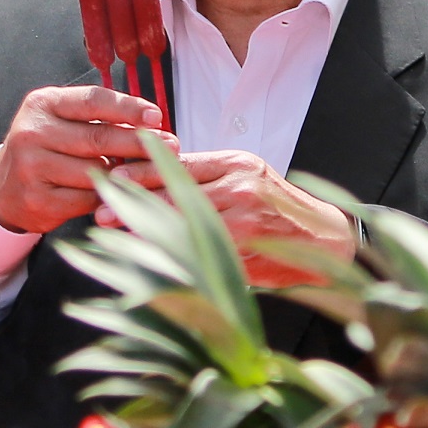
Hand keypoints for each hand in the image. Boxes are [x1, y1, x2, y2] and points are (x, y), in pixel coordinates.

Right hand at [0, 84, 172, 235]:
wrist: (3, 187)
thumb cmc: (47, 145)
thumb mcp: (62, 118)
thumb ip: (97, 116)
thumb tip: (153, 121)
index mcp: (43, 104)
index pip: (93, 101)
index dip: (128, 108)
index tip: (158, 116)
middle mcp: (32, 132)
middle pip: (98, 138)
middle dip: (139, 143)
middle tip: (172, 146)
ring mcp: (32, 167)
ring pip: (95, 172)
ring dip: (130, 173)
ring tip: (155, 171)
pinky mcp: (38, 199)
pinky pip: (87, 200)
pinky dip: (111, 198)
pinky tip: (129, 194)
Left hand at [116, 149, 354, 286]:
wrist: (327, 238)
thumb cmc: (280, 206)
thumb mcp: (248, 176)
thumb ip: (208, 176)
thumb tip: (156, 179)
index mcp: (238, 164)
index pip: (179, 164)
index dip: (141, 173)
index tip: (111, 181)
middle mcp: (241, 188)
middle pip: (175, 195)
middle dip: (134, 207)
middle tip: (100, 215)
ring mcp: (245, 223)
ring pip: (182, 227)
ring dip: (146, 235)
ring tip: (117, 240)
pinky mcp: (247, 254)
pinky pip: (201, 256)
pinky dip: (172, 260)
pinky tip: (149, 263)